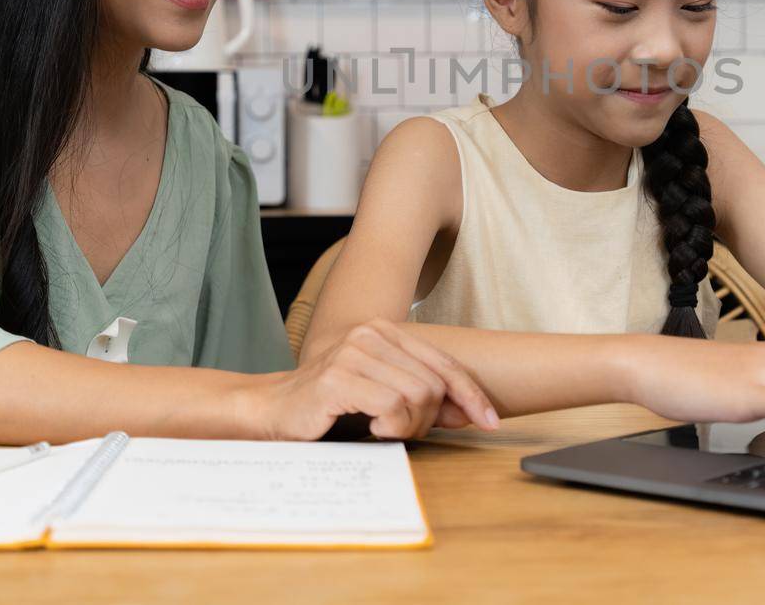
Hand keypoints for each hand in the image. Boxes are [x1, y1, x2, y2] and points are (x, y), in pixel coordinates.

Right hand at [248, 320, 499, 440]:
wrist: (273, 412)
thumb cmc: (331, 408)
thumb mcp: (384, 397)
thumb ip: (423, 399)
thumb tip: (468, 411)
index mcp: (385, 331)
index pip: (444, 363)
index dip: (471, 395)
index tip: (491, 423)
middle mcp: (370, 333)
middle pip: (433, 384)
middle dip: (429, 420)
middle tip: (404, 434)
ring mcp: (352, 352)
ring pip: (415, 396)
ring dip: (408, 427)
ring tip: (384, 432)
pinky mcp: (337, 378)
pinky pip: (390, 407)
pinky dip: (389, 428)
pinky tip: (371, 430)